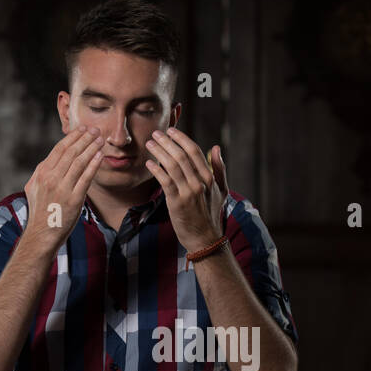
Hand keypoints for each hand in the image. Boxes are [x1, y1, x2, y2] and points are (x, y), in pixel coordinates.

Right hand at [22, 125, 104, 249]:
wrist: (41, 234)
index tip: (83, 129)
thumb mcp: (33, 188)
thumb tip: (50, 160)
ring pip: (79, 162)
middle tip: (96, 130)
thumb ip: (41, 173)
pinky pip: (86, 178)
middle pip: (71, 152)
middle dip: (85, 138)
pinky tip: (100, 155)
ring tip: (100, 139)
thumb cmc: (40, 212)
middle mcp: (51, 178)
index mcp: (42, 173)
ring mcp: (62, 188)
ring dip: (91, 148)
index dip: (73, 137)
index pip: (59, 149)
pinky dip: (93, 165)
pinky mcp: (74, 199)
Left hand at [144, 127, 227, 252]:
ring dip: (159, 152)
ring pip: (172, 165)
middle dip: (167, 142)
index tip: (171, 131)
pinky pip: (165, 181)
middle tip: (156, 134)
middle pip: (181, 155)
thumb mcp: (221, 190)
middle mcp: (200, 183)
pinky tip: (149, 163)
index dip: (181, 138)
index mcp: (210, 178)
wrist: (205, 239)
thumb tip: (216, 147)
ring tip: (149, 144)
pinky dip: (156, 170)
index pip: (194, 151)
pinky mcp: (177, 203)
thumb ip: (219, 168)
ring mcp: (188, 193)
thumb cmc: (212, 214)